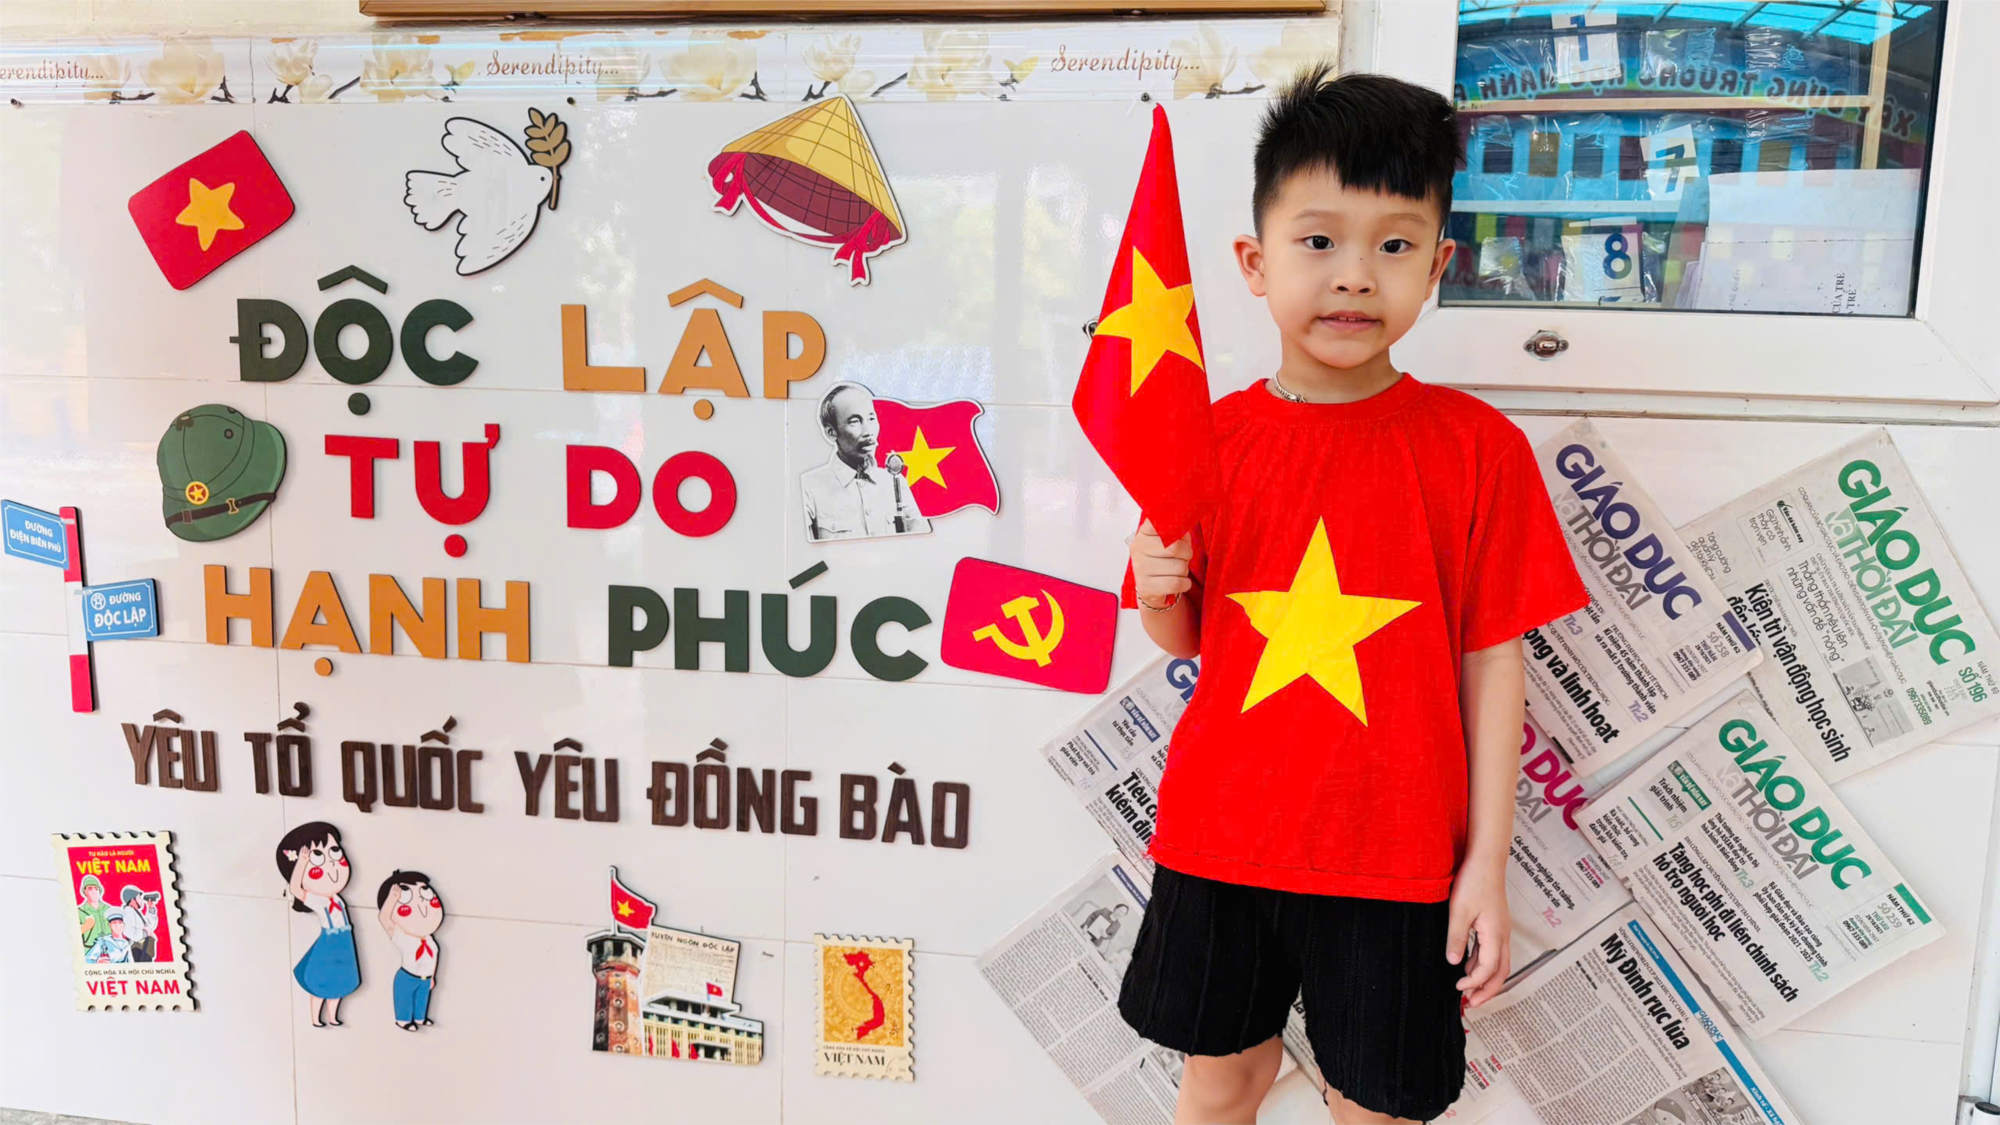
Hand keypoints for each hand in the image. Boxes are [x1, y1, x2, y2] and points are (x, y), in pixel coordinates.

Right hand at [1128, 520, 1192, 608]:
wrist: (1153, 587)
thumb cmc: (1164, 561)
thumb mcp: (1173, 540)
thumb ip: (1179, 530)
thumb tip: (1185, 525)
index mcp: (1144, 533)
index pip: (1160, 523)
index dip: (1176, 530)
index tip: (1177, 535)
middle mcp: (1138, 548)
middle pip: (1175, 547)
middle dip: (1186, 555)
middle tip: (1182, 558)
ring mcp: (1140, 568)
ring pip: (1178, 567)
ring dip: (1184, 571)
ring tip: (1176, 571)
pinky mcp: (1145, 587)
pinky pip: (1176, 583)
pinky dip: (1184, 584)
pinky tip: (1179, 582)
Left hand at [1447, 855, 1510, 1007]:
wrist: (1487, 860)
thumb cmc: (1474, 881)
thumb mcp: (1459, 911)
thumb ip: (1456, 938)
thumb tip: (1454, 963)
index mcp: (1496, 934)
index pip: (1488, 969)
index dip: (1474, 982)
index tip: (1458, 988)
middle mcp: (1503, 935)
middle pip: (1501, 972)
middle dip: (1488, 990)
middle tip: (1472, 1003)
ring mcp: (1502, 930)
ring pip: (1500, 963)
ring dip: (1486, 979)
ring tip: (1469, 990)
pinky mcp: (1496, 925)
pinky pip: (1494, 951)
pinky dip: (1484, 964)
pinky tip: (1469, 966)